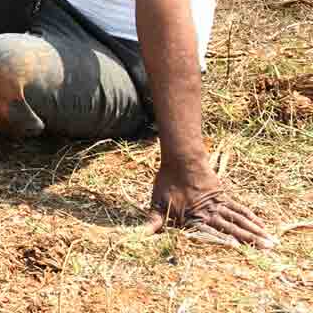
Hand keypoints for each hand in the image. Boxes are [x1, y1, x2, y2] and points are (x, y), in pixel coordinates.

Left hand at [146, 161, 276, 248]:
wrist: (181, 160)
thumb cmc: (166, 183)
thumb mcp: (156, 204)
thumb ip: (152, 223)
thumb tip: (138, 236)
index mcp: (193, 218)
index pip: (209, 233)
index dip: (223, 240)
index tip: (237, 248)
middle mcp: (208, 213)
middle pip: (231, 229)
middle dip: (249, 240)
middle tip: (267, 249)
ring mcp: (218, 205)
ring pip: (239, 220)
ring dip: (255, 231)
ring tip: (270, 241)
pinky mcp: (223, 197)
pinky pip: (239, 209)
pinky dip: (250, 217)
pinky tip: (260, 224)